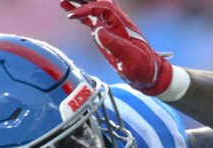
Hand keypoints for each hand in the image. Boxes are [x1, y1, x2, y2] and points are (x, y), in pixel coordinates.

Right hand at [61, 0, 175, 94]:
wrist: (149, 74)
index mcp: (122, 25)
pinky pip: (92, 19)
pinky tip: (68, 11)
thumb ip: (115, 44)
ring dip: (80, 3)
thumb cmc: (143, 68)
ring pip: (94, 8)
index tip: (72, 16)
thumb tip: (97, 31)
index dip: (86, 9)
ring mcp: (111, 27)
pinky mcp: (107, 34)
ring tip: (63, 0)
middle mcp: (116, 22)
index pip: (102, 8)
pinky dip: (81, 14)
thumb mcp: (131, 58)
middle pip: (98, 1)